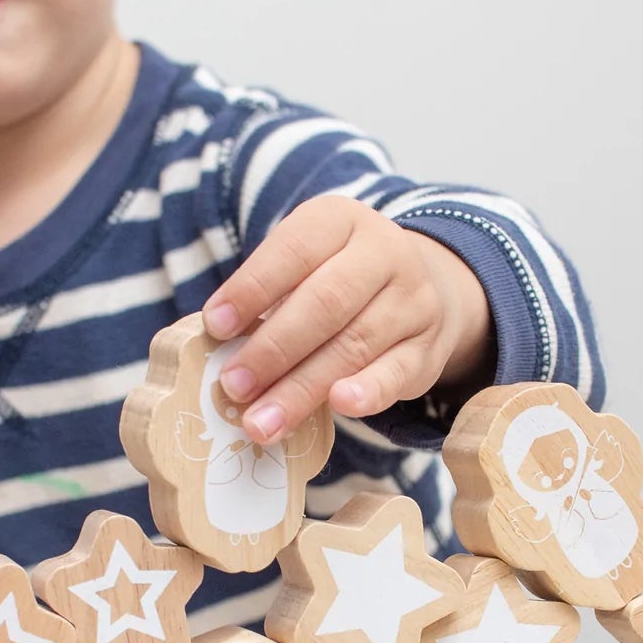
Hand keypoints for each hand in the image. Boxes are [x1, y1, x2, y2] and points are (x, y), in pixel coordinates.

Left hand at [202, 196, 492, 444]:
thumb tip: (218, 348)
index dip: (253, 289)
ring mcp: (413, 301)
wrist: (420, 286)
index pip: (295, 250)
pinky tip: (339, 407)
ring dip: (302, 388)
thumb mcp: (303, 265)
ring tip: (262, 421)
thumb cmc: (334, 279)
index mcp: (341, 221)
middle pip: (326, 302)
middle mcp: (385, 253)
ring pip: (355, 344)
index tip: (215, 326)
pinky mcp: (427, 348)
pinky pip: (397, 373)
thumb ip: (266, 296)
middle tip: (234, 386)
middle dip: (273, 349)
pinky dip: (368, 392)